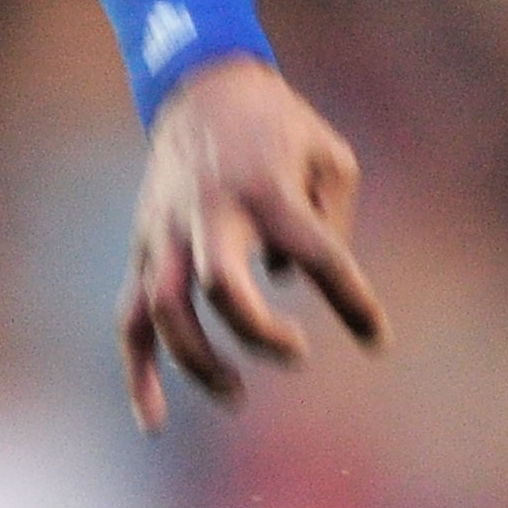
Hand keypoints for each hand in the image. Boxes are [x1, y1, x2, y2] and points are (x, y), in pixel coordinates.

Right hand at [116, 54, 387, 433]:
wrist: (201, 86)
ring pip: (166, 313)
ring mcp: (167, 234)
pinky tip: (152, 421)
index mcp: (268, 189)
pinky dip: (137, 372)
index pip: (317, 255)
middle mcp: (210, 214)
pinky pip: (130, 318)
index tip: (377, 339)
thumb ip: (329, 222)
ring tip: (237, 394)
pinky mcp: (145, 249)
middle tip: (299, 352)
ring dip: (200, 363)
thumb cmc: (280, 128)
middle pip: (222, 288)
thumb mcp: (331, 156)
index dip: (351, 301)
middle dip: (259, 332)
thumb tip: (290, 280)